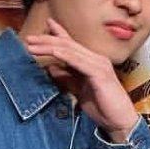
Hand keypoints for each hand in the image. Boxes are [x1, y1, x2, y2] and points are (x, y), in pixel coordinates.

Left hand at [25, 18, 139, 142]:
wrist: (120, 122)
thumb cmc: (103, 108)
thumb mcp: (79, 91)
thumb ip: (67, 78)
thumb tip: (51, 67)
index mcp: (92, 62)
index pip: (72, 44)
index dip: (58, 34)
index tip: (44, 26)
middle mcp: (97, 59)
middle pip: (68, 44)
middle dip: (47, 40)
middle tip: (29, 39)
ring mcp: (99, 65)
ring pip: (70, 50)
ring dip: (49, 46)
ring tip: (32, 46)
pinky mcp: (100, 73)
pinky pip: (79, 61)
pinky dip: (64, 55)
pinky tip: (53, 52)